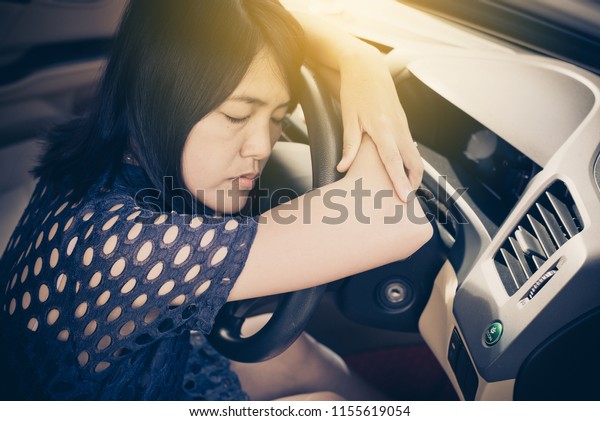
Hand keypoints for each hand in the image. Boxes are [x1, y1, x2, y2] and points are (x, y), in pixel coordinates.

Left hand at [336, 46, 422, 201]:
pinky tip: (400, 172)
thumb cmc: (356, 90)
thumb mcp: (349, 118)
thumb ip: (350, 145)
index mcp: (383, 128)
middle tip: (405, 202)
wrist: (368, 67)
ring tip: (403, 191)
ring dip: (412, 175)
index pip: (394, 161)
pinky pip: (411, 149)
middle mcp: (398, 129)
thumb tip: (344, 168)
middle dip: (413, 184)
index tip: (404, 199)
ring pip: (415, 157)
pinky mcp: (404, 125)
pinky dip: (409, 163)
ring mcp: (404, 126)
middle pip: (414, 163)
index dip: (400, 182)